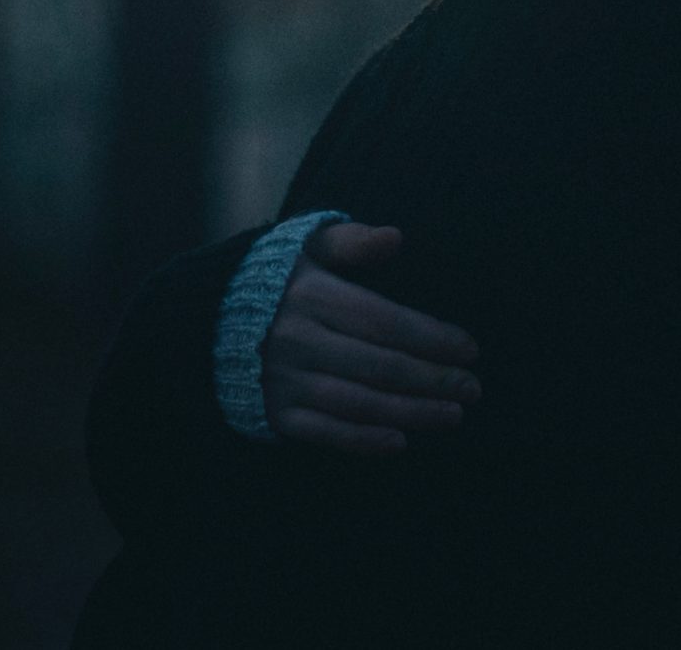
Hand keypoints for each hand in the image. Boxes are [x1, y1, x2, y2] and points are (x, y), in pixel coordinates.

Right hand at [262, 221, 482, 454]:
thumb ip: (353, 241)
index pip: (385, 321)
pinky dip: (364, 440)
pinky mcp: (276, 412)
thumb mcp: (309, 246)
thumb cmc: (279, 278)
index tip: (470, 349)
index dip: (431, 337)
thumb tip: (396, 238)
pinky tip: (400, 441)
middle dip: (433, 380)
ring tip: (453, 416)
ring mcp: (285, 379)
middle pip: (380, 365)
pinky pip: (326, 432)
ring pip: (360, 402)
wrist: (208, 318)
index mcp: (312, 295)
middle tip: (473, 389)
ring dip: (412, 413)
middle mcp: (298, 339)